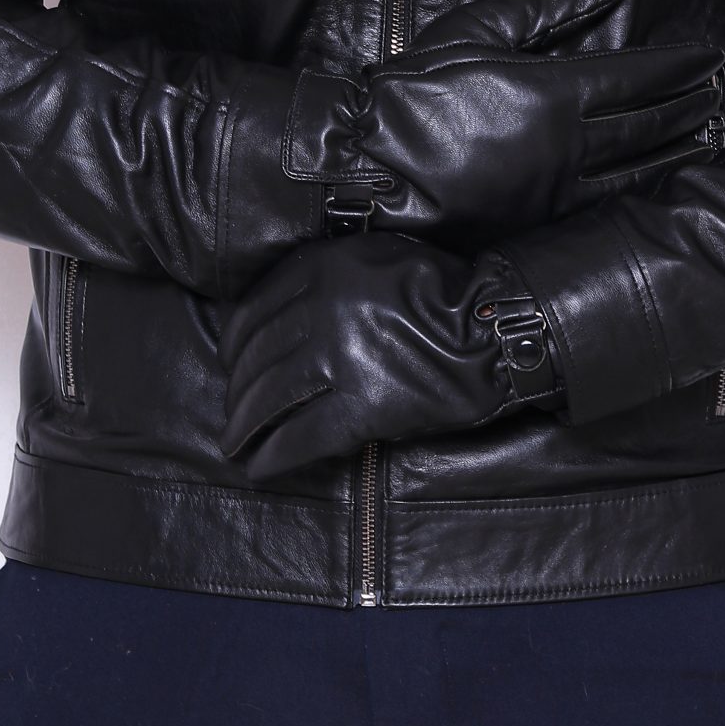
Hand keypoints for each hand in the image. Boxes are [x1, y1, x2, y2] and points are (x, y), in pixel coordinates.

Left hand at [216, 231, 560, 479]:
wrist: (494, 327)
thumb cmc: (442, 290)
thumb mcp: (375, 257)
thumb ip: (325, 275)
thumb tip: (277, 315)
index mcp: (323, 268)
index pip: (254, 313)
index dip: (234, 346)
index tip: (230, 366)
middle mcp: (323, 309)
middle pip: (257, 358)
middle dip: (238, 393)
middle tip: (232, 415)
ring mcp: (341, 357)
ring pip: (271, 398)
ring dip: (246, 427)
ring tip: (236, 445)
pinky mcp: (363, 405)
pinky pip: (303, 436)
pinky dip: (275, 456)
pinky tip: (261, 468)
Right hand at [284, 0, 724, 258]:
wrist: (368, 167)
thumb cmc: (415, 90)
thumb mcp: (479, 30)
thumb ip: (552, 9)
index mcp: (557, 90)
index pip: (640, 76)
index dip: (680, 66)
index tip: (707, 56)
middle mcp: (571, 142)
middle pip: (651, 121)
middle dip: (690, 103)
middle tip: (720, 90)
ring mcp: (561, 187)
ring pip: (640, 165)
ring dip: (680, 146)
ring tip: (709, 131)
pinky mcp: (545, 220)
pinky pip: (612, 202)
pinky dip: (648, 187)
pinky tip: (664, 180)